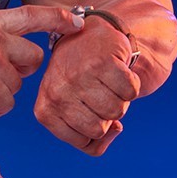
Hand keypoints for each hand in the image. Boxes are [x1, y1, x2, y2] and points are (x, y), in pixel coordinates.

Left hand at [35, 16, 139, 155]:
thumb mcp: (73, 114)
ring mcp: (79, 76)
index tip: (87, 108)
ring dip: (120, 100)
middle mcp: (57, 93)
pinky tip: (118, 72)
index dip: (94, 129)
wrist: (86, 35)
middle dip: (106, 116)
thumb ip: (92, 141)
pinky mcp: (103, 61)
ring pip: (116, 112)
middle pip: (99, 129)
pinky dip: (131, 85)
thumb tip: (116, 129)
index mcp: (45, 111)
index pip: (83, 142)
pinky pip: (130, 92)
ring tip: (107, 83)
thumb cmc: (79, 82)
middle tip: (99, 94)